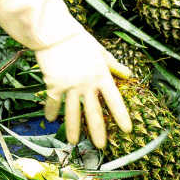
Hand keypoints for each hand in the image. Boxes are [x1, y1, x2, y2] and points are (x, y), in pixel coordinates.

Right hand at [0, 0, 133, 145]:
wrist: (53, 32)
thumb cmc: (79, 39)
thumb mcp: (101, 51)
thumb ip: (114, 66)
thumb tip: (128, 74)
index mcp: (101, 75)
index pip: (115, 100)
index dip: (121, 116)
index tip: (127, 130)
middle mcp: (87, 84)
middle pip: (94, 112)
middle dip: (98, 131)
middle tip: (102, 146)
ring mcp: (69, 86)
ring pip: (72, 113)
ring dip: (73, 129)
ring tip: (74, 143)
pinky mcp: (53, 85)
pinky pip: (53, 103)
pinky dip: (51, 112)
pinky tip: (51, 121)